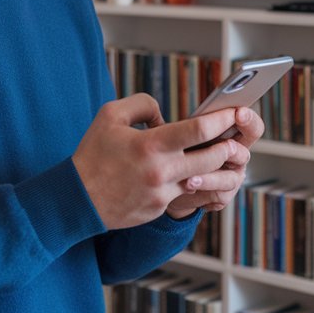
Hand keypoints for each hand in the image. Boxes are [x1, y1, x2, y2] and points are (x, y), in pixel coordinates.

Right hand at [71, 95, 259, 230]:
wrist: (77, 199)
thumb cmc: (93, 153)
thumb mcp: (110, 115)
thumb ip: (142, 104)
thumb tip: (165, 115)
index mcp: (150, 144)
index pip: (198, 130)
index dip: (221, 119)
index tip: (233, 112)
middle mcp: (160, 170)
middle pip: (212, 158)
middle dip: (229, 146)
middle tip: (236, 138)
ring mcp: (162, 193)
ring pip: (204, 179)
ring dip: (218, 168)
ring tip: (224, 157)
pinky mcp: (159, 208)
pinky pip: (186, 194)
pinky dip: (194, 182)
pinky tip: (197, 174)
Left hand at [165, 105, 261, 218]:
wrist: (171, 182)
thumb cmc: (181, 150)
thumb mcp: (183, 134)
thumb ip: (190, 125)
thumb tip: (173, 106)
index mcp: (232, 136)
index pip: (250, 125)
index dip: (248, 119)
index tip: (239, 113)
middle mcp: (237, 156)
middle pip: (245, 154)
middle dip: (234, 149)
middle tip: (227, 146)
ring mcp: (232, 177)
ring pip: (229, 178)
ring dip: (210, 177)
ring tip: (190, 178)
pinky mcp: (223, 196)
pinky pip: (217, 195)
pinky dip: (201, 190)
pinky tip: (187, 187)